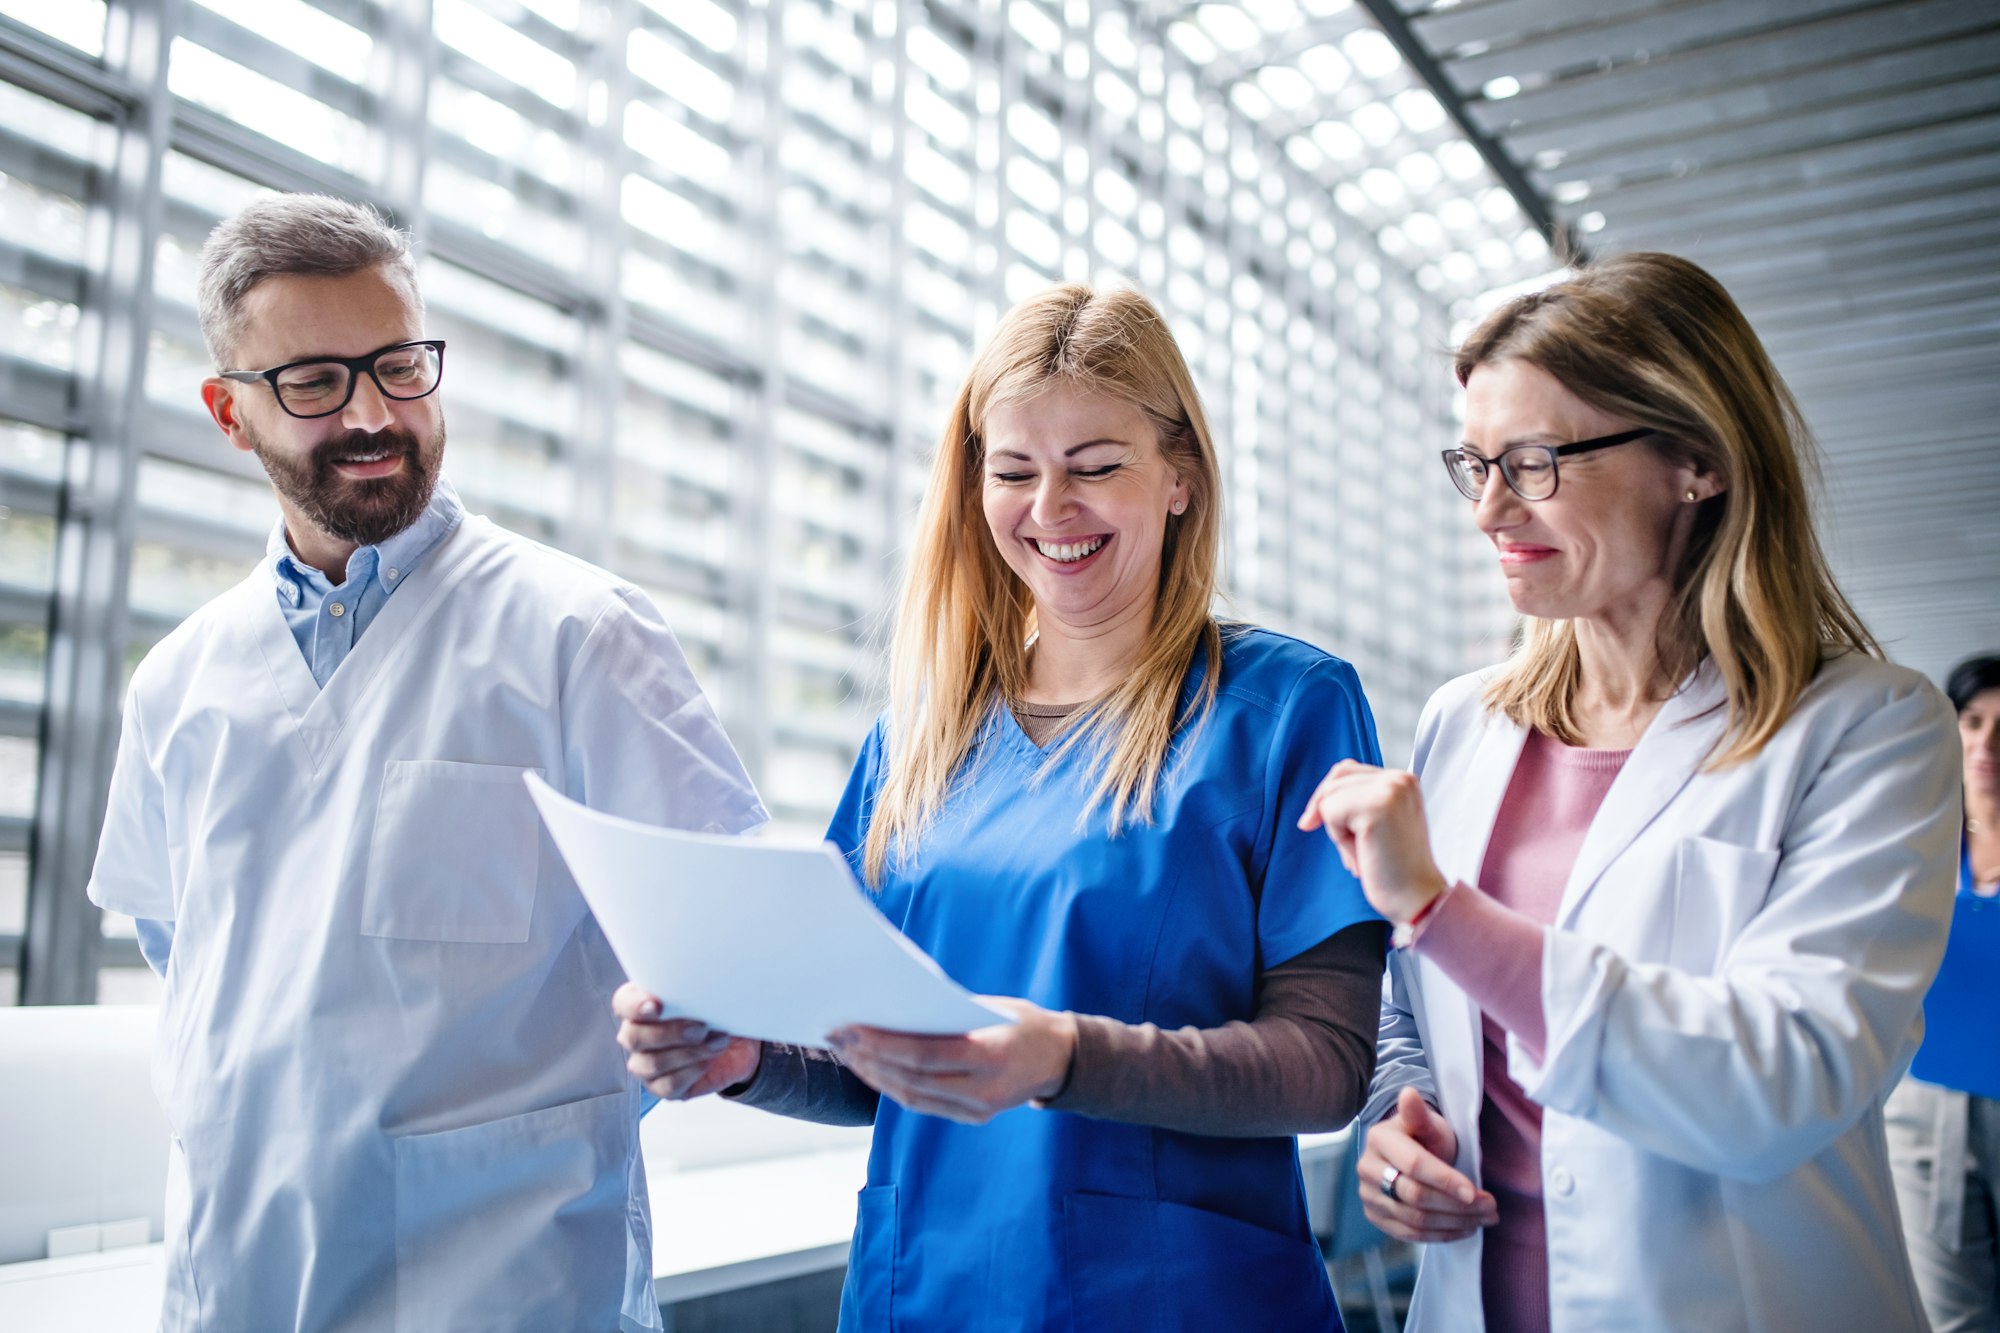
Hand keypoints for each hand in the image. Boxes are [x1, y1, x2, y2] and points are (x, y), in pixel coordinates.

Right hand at [613, 983, 761, 1100]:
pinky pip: (668, 1086)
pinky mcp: (662, 1087)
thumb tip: (699, 990)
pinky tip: (709, 1060)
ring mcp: (645, 1064)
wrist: (736, 1042)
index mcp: (639, 1005)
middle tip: (701, 1027)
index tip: (658, 1005)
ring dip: (689, 1053)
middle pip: (632, 1037)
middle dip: (669, 1033)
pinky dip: (692, 1072)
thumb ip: (692, 990)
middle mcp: (636, 1035)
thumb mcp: (707, 995)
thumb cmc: (714, 1011)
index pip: (623, 1004)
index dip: (635, 1006)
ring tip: (718, 1042)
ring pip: (651, 1064)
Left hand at [827, 997, 1077, 1124]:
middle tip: (836, 1038)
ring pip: (913, 1097)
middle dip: (869, 1059)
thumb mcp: (993, 1008)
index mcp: (992, 1054)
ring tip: (847, 1053)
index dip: (884, 1044)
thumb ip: (950, 1014)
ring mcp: (979, 1109)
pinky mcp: (974, 1117)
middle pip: (913, 1078)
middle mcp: (985, 1089)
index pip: (926, 1054)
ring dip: (875, 1076)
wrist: (1063, 1059)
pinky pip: (925, 1104)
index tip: (851, 1028)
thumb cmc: (1023, 1022)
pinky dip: (895, 1087)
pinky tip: (873, 1070)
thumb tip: (894, 1011)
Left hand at [1296, 760, 1448, 925]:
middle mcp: (1399, 779)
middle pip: (1336, 777)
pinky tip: (1363, 854)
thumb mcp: (1378, 823)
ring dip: (1338, 829)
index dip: (1329, 796)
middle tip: (1350, 846)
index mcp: (1403, 780)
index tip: (1315, 822)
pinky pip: (1330, 811)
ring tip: (1364, 851)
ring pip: (1330, 796)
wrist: (1417, 897)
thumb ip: (1357, 802)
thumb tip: (1316, 803)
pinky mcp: (1376, 806)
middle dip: (1328, 811)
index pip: (1348, 770)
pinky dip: (1339, 838)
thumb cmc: (1396, 868)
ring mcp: (1390, 790)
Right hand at [1358, 1088, 1496, 1242]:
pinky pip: (1409, 1234)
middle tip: (1491, 1208)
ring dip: (1455, 1223)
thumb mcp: (1428, 1123)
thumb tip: (1409, 1093)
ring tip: (1484, 1219)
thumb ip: (1419, 1114)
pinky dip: (1440, 1235)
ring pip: (1415, 1220)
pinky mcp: (1375, 1216)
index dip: (1445, 1180)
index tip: (1475, 1192)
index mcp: (1379, 1139)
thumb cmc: (1424, 1137)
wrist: (1409, 1154)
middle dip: (1457, 1206)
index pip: (1414, 1165)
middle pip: (1415, 1197)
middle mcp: (1367, 1169)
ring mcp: (1368, 1196)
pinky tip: (1464, 1229)